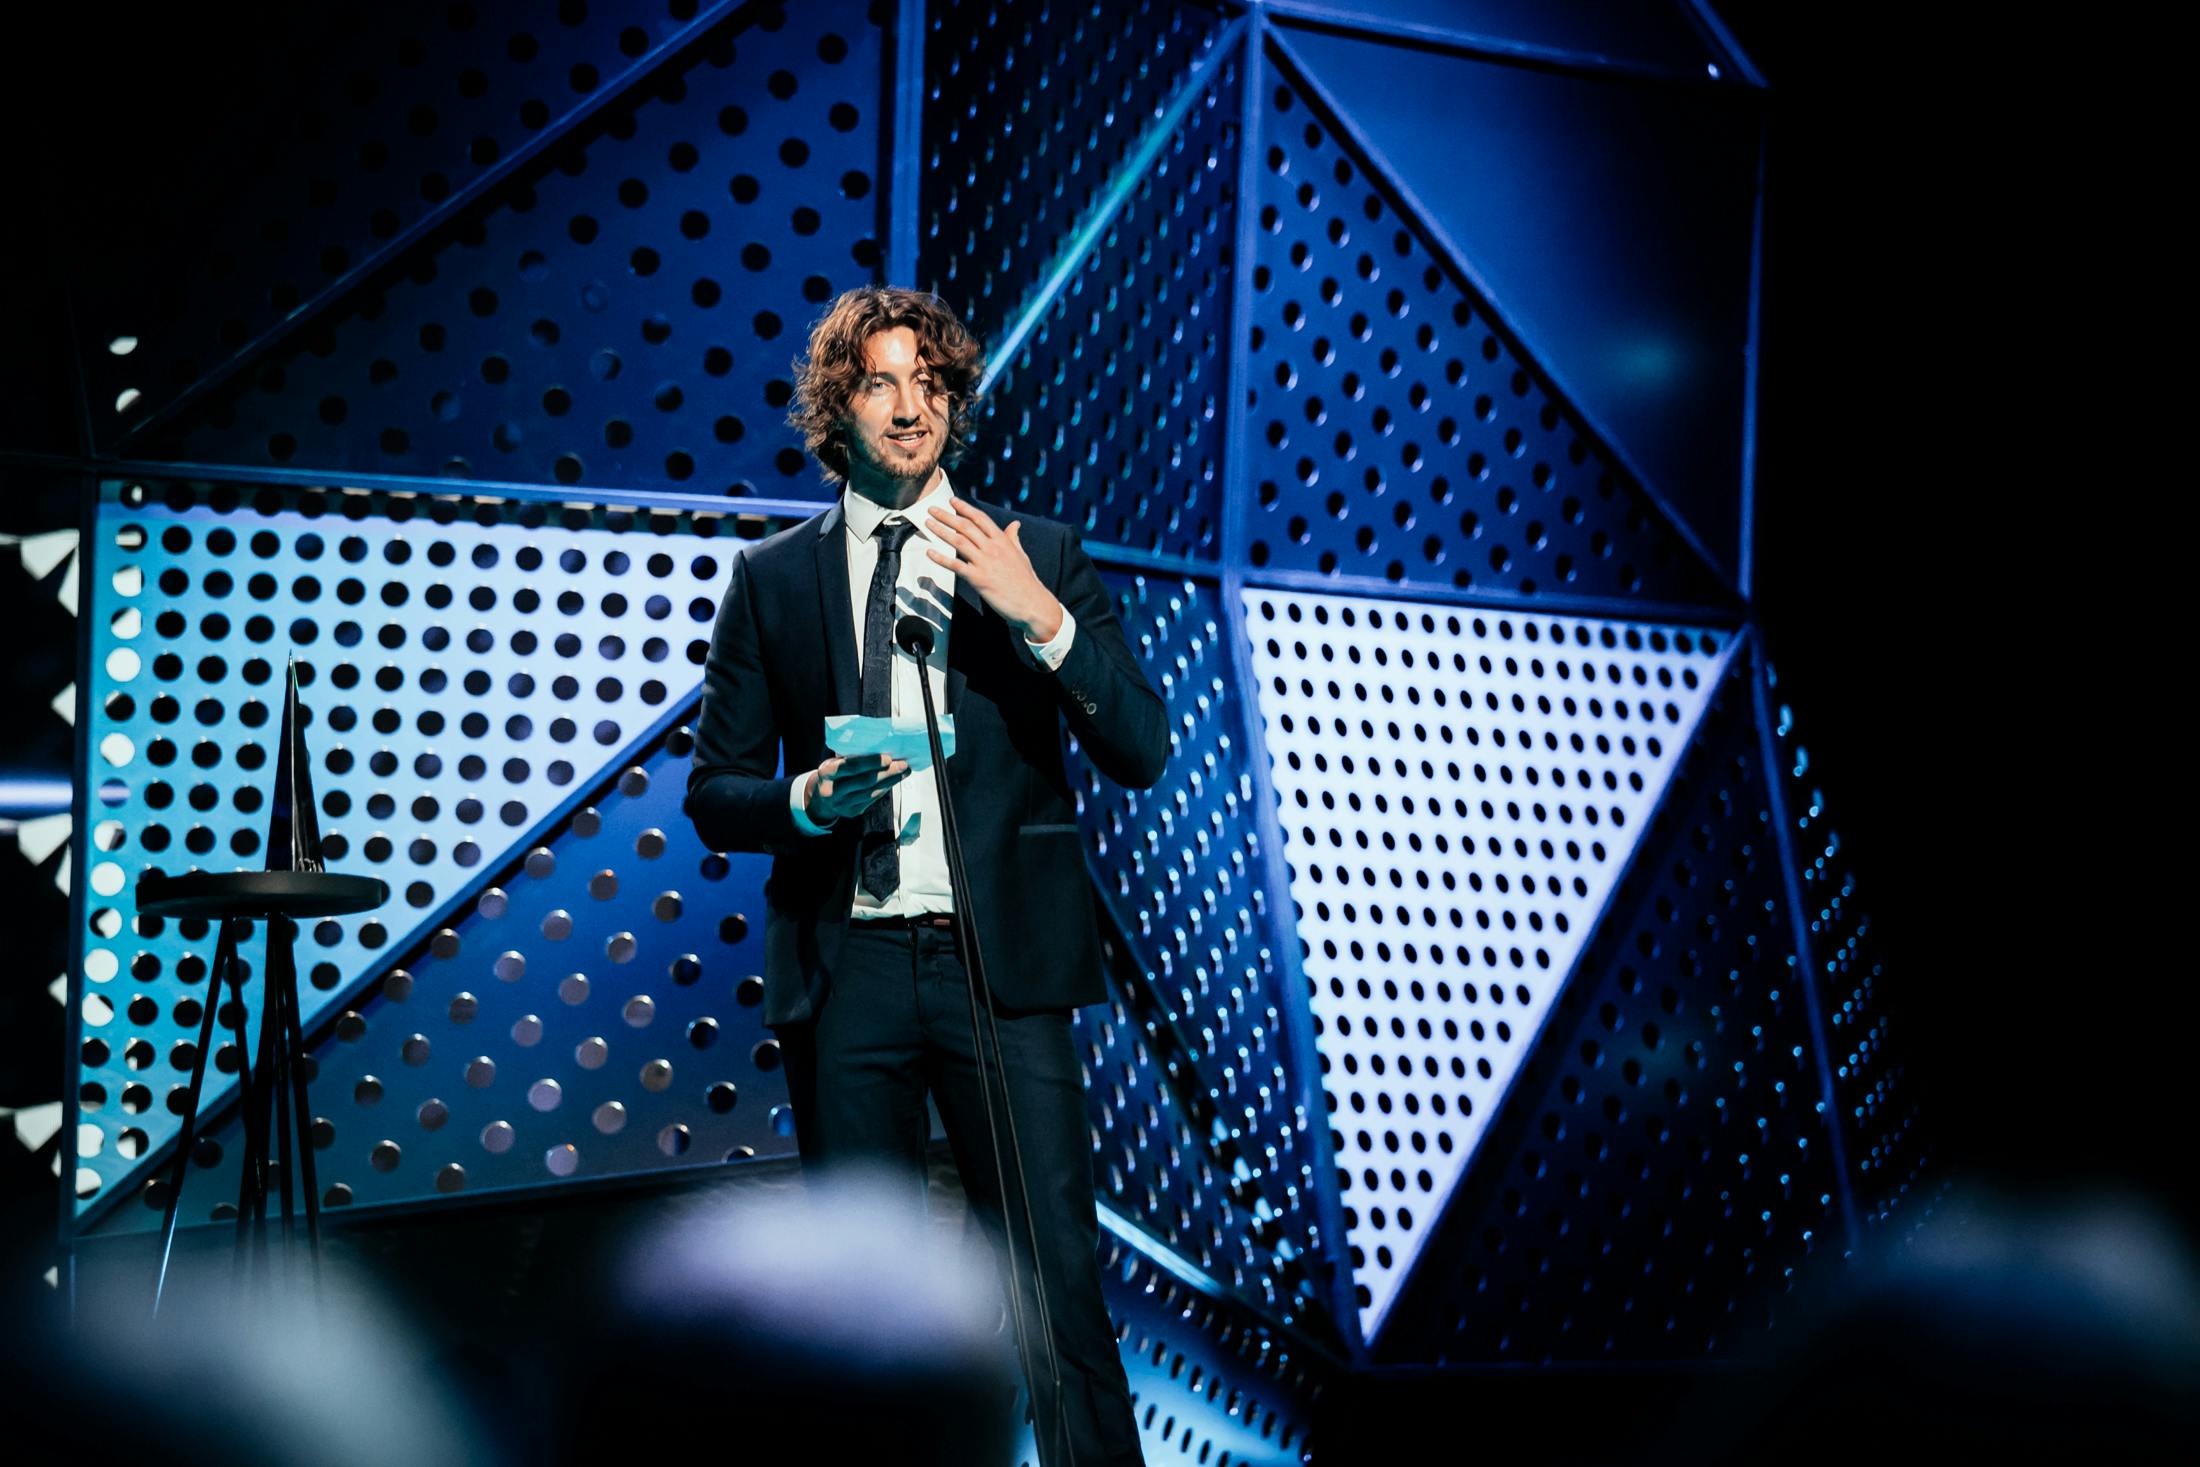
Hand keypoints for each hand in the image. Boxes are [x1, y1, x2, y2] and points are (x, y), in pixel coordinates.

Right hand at [805, 753, 908, 823]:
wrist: (820, 797)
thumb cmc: (833, 773)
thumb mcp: (835, 762)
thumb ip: (851, 757)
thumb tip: (880, 749)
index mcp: (827, 773)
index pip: (851, 767)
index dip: (871, 762)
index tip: (888, 758)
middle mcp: (832, 790)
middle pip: (865, 781)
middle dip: (887, 772)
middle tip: (903, 764)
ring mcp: (841, 804)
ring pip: (871, 792)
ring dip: (891, 781)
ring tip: (904, 772)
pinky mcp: (851, 812)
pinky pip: (872, 799)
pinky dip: (885, 789)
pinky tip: (893, 781)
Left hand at [924, 496, 1062, 641]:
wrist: (1032, 603)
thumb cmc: (1027, 581)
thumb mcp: (1021, 555)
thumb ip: (1013, 538)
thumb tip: (1015, 524)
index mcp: (1002, 541)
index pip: (980, 518)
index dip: (964, 508)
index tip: (952, 501)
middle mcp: (993, 548)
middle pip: (966, 526)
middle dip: (947, 516)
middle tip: (932, 509)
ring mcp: (985, 563)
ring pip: (959, 541)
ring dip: (941, 531)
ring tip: (928, 523)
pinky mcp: (978, 579)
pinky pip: (956, 565)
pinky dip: (941, 558)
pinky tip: (929, 552)